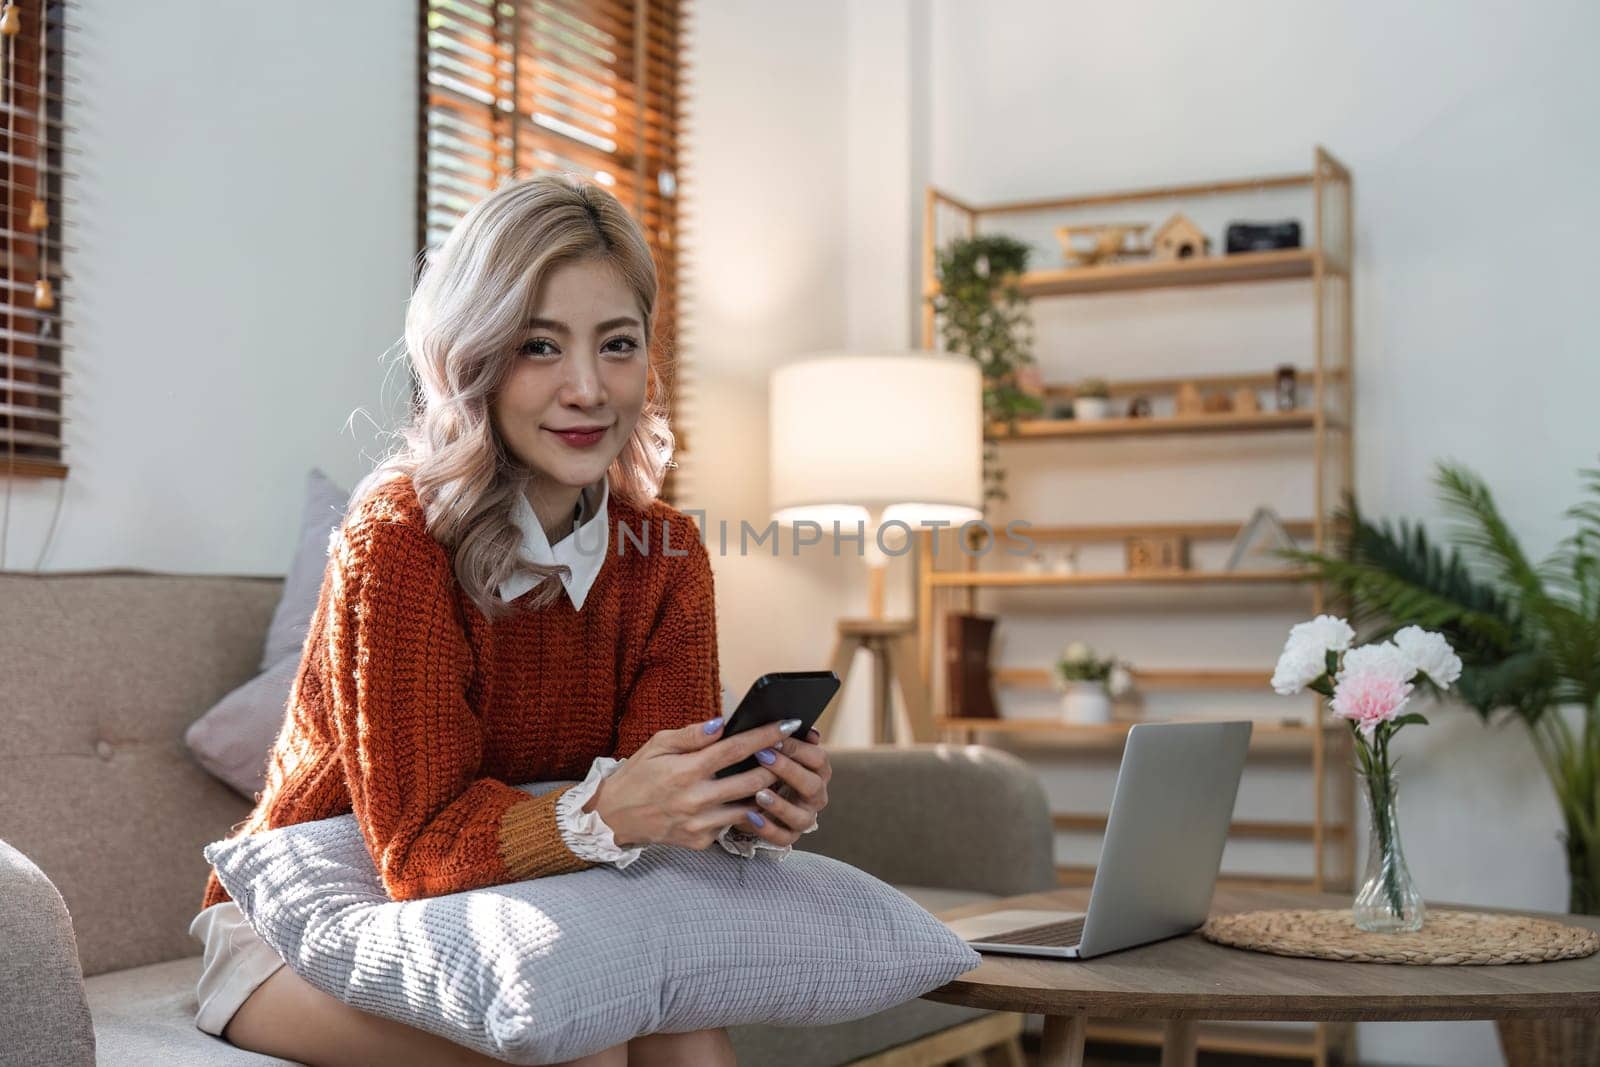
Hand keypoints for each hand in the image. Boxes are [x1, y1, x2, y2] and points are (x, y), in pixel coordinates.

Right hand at [586, 715, 803, 850]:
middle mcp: (695, 800)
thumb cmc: (638, 775)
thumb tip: (723, 722)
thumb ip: (692, 735)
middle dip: (776, 765)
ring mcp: (699, 825)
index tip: (788, 725)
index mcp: (685, 771)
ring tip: (775, 776)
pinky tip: (746, 800)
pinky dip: (742, 812)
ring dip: (765, 792)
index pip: (735, 749)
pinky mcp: (700, 842)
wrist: (614, 818)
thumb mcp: (658, 745)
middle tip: (790, 752)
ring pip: (749, 808)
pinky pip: (731, 826)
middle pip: (752, 781)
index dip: (765, 736)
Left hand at [742, 726, 829, 845]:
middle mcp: (816, 796)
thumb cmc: (767, 768)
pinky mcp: (789, 835)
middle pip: (811, 785)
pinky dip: (768, 829)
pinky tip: (751, 817)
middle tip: (763, 756)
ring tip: (759, 794)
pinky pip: (783, 837)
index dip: (798, 748)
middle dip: (787, 770)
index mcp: (818, 771)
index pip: (818, 758)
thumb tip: (805, 728)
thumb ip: (789, 740)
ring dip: (780, 805)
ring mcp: (804, 818)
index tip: (774, 738)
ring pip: (801, 816)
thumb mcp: (777, 751)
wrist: (751, 797)